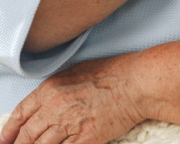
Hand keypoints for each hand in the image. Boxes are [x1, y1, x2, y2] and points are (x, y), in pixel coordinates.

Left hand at [0, 56, 142, 143]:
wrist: (136, 83)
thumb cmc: (113, 73)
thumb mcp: (77, 71)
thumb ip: (57, 89)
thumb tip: (45, 103)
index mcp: (51, 88)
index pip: (20, 114)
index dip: (9, 131)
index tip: (5, 140)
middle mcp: (55, 108)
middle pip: (26, 136)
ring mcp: (69, 125)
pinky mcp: (84, 140)